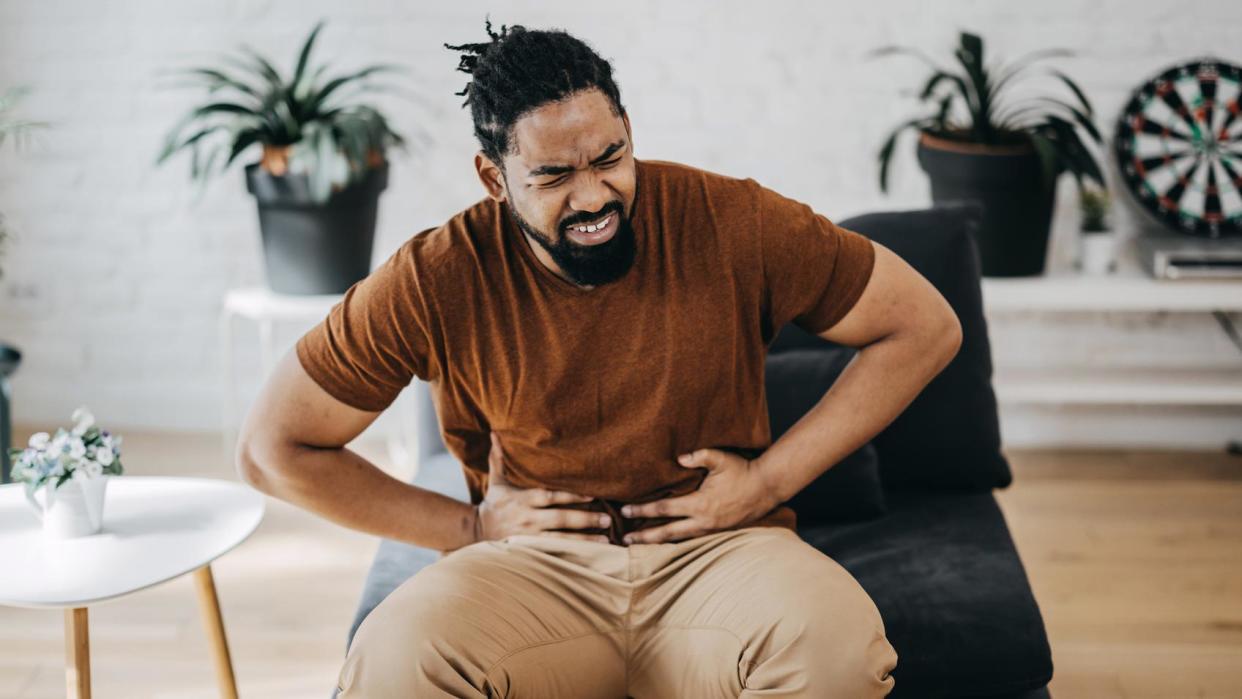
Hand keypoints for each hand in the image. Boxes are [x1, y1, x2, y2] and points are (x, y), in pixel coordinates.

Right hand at [473, 432, 611, 543]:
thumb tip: (494, 433)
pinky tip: (591, 554)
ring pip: (561, 540)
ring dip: (584, 540)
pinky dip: (573, 553)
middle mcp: (528, 518)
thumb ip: (499, 458)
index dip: (571, 496)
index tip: (592, 495)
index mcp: (523, 500)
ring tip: (605, 539)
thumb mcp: (496, 481)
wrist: (476, 532)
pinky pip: (555, 552)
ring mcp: (530, 537)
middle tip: (608, 519)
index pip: (550, 496)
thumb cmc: (493, 504)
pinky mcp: (530, 550)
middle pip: (560, 519)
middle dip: (585, 519)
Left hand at [618, 449, 779, 543]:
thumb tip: (678, 458)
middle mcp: (703, 521)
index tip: (626, 510)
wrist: (766, 487)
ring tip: (640, 543)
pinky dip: (675, 540)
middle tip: (625, 539)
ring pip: (678, 539)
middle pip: (667, 532)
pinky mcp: (717, 531)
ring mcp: (710, 529)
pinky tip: (666, 540)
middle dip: (645, 536)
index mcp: (700, 504)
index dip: (643, 510)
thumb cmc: (743, 471)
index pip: (664, 509)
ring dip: (658, 541)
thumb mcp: (721, 458)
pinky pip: (691, 538)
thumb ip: (699, 456)